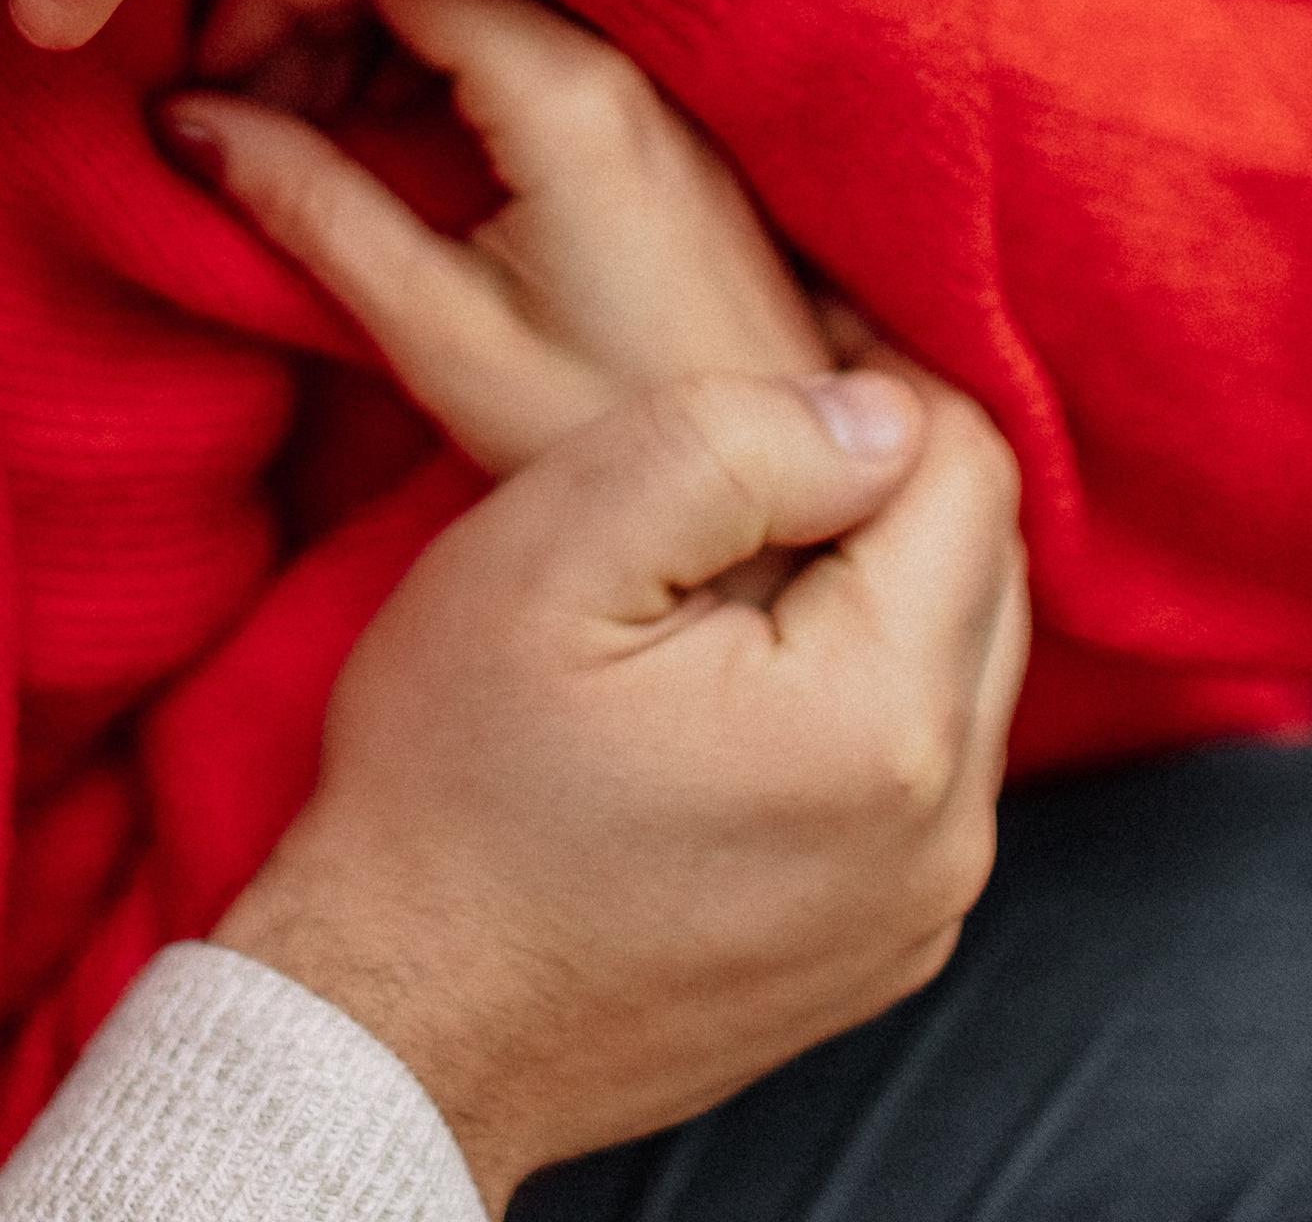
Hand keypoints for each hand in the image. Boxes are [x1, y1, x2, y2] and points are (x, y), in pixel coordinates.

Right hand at [163, 0, 831, 475]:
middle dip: (300, 14)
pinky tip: (364, 144)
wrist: (783, 515)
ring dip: (352, 42)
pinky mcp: (645, 128)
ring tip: (282, 134)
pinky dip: (413, 70)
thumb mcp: (441, 333)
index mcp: (567, 93)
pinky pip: (506, 43)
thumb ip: (311, 209)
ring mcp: (639, 87)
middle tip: (227, 107)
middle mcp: (614, 60)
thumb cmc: (611, 435)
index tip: (202, 75)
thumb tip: (183, 122)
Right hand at [215, 362, 1027, 1208]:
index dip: (868, 378)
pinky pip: (925, 771)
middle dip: (880, 485)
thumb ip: (730, 443)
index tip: (753, 374)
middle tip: (729, 465)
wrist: (405, 1015)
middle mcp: (945, 829)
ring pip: (962, 665)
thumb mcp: (551, 547)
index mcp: (881, 716)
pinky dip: (859, 695)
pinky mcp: (884, 949)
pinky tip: (727, 686)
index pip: (969, 466)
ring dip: (873, 589)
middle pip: (986, 563)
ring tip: (718, 572)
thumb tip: (875, 414)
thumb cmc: (453, 775)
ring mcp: (924, 907)